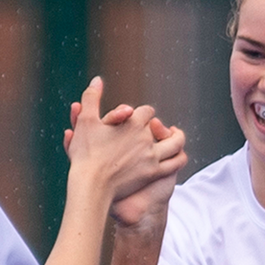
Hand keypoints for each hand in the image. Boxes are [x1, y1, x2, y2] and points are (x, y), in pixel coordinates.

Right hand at [63, 78, 185, 202]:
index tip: (140, 117)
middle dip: (157, 126)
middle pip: (159, 126)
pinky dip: (179, 157)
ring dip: (177, 138)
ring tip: (176, 136)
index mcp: (132, 122)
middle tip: (156, 127)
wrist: (91, 185)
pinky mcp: (153, 173)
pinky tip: (178, 156)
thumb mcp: (85, 121)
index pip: (147, 112)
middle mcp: (146, 138)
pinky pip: (175, 164)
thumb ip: (92, 97)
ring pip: (175, 144)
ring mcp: (152, 156)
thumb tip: (97, 79)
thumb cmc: (85, 153)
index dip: (143, 114)